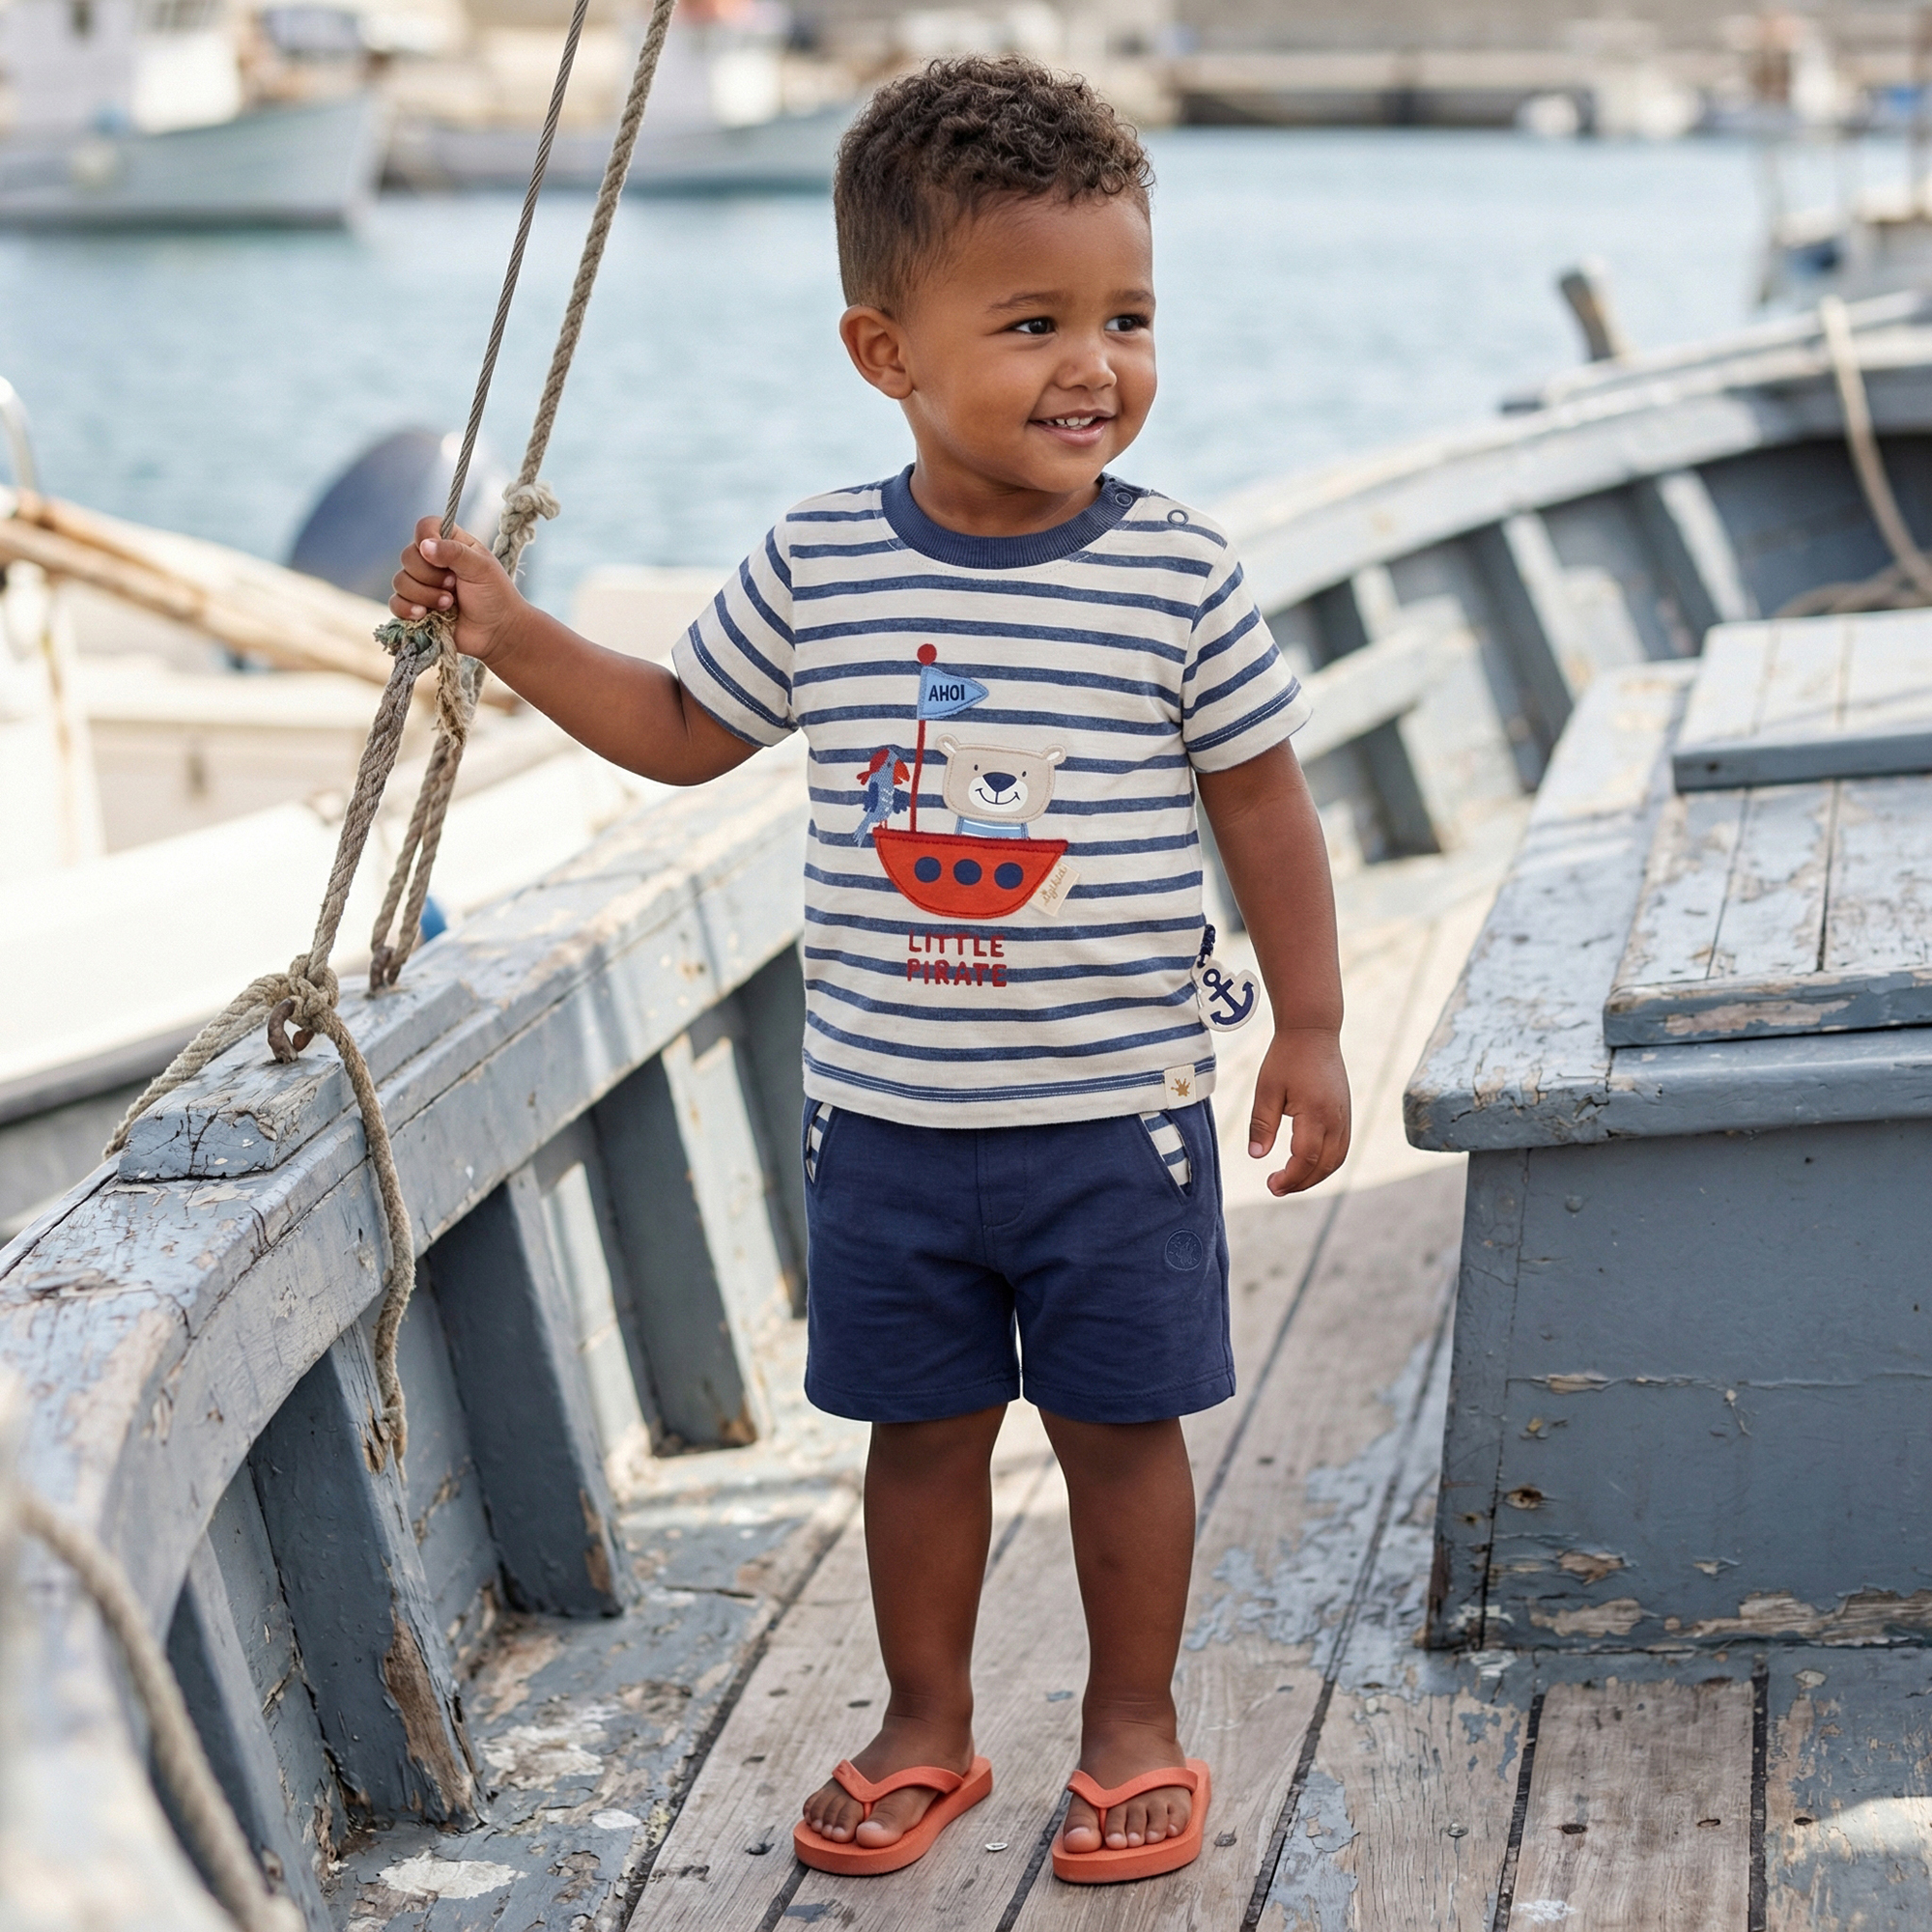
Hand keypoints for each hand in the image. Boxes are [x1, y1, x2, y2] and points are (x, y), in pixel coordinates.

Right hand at [389, 515, 525, 665]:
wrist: (497, 633)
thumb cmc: (495, 596)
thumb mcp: (481, 568)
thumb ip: (455, 552)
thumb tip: (425, 545)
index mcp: (450, 543)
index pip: (425, 527)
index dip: (427, 538)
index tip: (440, 556)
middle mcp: (432, 561)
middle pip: (407, 556)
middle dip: (430, 576)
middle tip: (454, 586)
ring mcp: (422, 585)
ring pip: (400, 581)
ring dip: (425, 595)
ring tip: (449, 604)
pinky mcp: (415, 607)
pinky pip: (395, 603)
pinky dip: (408, 609)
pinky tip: (425, 615)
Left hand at [1247, 1026, 1349, 1195]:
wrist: (1313, 1031)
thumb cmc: (1286, 1058)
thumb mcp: (1266, 1090)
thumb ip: (1262, 1125)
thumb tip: (1256, 1156)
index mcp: (1315, 1113)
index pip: (1305, 1159)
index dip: (1289, 1178)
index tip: (1271, 1184)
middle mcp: (1336, 1118)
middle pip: (1324, 1166)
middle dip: (1301, 1183)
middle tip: (1275, 1187)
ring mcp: (1344, 1116)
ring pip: (1336, 1160)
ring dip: (1315, 1176)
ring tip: (1290, 1180)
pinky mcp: (1346, 1113)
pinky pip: (1341, 1148)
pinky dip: (1326, 1163)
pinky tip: (1307, 1164)